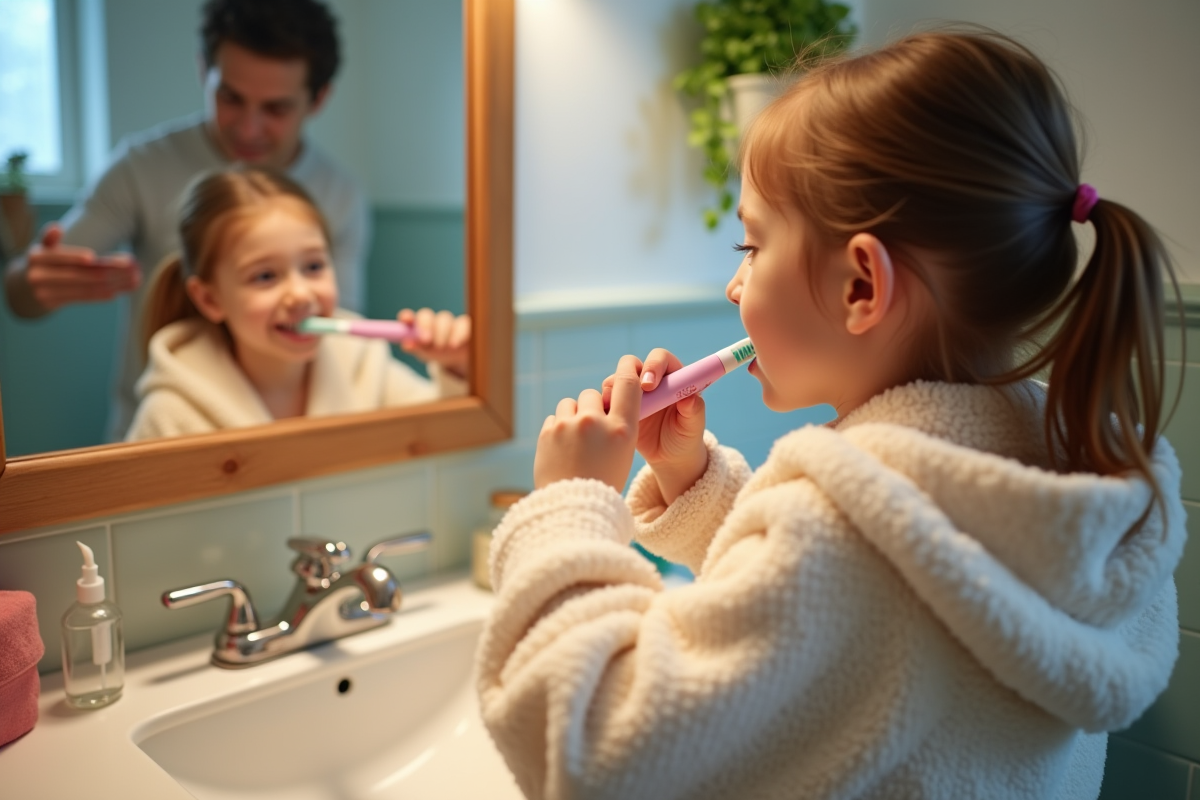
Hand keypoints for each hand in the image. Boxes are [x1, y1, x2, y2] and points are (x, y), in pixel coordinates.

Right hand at [5, 224, 139, 316]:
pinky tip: (119, 290)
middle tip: (132, 265)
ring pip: (84, 287)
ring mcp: (45, 292)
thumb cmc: (42, 261)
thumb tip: (56, 227)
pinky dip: (102, 294)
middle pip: (78, 273)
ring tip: (135, 279)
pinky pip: (83, 298)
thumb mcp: (42, 248)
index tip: (93, 256)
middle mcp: (39, 275)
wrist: (23, 286)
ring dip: (113, 284)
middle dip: (108, 270)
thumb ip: (50, 238)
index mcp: (37, 256)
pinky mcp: (54, 304)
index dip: (74, 257)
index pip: (60, 257)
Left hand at [397, 307, 470, 377]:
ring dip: (443, 332)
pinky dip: (460, 333)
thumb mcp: (424, 353)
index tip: (406, 320)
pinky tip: (456, 343)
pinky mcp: (466, 325)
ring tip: (445, 347)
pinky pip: (463, 324)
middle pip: (426, 315)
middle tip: (426, 339)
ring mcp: (449, 321)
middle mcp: (433, 320)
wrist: (459, 359)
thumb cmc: (437, 353)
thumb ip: (415, 348)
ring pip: (445, 319)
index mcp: (418, 326)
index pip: (409, 318)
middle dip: (425, 326)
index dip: (406, 317)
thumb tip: (406, 344)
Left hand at [534, 354, 641, 491]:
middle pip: (592, 394)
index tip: (627, 364)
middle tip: (591, 430)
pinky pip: (554, 418)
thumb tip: (606, 400)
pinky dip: (558, 430)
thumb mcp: (623, 454)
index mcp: (621, 429)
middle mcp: (595, 422)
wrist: (572, 509)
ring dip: (573, 416)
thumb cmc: (602, 482)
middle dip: (591, 407)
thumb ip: (617, 426)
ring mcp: (568, 426)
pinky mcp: (547, 432)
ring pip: (570, 404)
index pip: (627, 383)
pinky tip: (562, 450)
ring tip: (575, 442)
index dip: (627, 369)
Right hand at [602, 348, 707, 503]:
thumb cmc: (686, 438)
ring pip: (616, 379)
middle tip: (629, 394)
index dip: (653, 366)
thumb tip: (690, 397)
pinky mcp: (619, 406)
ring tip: (616, 407)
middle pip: (633, 363)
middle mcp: (651, 380)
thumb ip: (695, 410)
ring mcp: (633, 393)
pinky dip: (605, 404)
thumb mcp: (693, 427)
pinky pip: (607, 398)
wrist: (669, 458)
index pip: (661, 359)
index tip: (650, 385)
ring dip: (613, 389)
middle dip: (628, 375)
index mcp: (673, 378)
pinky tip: (607, 416)